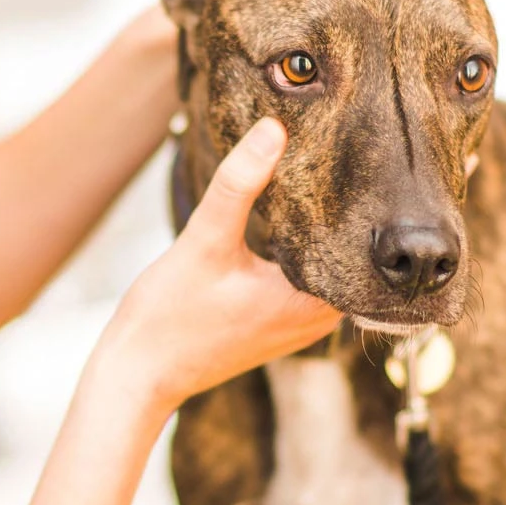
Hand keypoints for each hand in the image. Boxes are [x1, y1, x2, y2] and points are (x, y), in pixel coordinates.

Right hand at [93, 119, 341, 413]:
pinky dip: (304, 248)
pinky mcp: (280, 323)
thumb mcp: (203, 241)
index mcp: (312, 303)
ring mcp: (300, 326)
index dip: (366, 200)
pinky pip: (308, 278)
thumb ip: (239, 185)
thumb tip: (273, 129)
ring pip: (330, 266)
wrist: (138, 374)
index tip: (367, 155)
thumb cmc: (167, 318)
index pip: (365, 246)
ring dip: (325, 230)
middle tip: (351, 149)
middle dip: (347, 210)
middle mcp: (317, 321)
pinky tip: (294, 214)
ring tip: (326, 173)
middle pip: (351, 254)